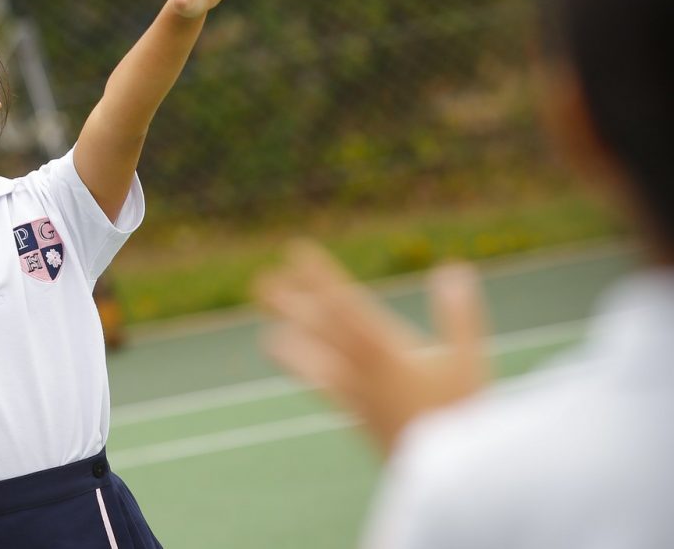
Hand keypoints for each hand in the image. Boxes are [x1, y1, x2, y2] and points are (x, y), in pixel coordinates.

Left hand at [252, 240, 489, 456]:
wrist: (451, 478)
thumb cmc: (465, 415)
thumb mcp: (469, 360)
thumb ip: (459, 315)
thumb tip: (453, 270)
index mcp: (386, 352)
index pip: (344, 305)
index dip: (318, 277)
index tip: (297, 252)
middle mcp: (361, 371)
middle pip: (318, 330)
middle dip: (291, 304)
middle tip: (261, 282)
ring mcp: (355, 397)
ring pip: (314, 365)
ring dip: (291, 347)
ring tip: (268, 337)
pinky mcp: (359, 420)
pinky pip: (327, 395)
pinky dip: (310, 380)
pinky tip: (305, 378)